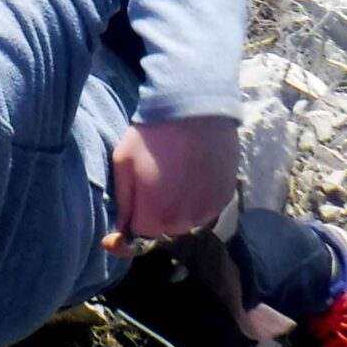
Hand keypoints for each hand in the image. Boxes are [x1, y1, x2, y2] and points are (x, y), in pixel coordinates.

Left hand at [105, 116, 239, 251]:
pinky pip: (206, 207)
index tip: (128, 210)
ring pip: (186, 219)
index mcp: (156, 217)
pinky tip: (193, 173)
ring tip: (174, 174)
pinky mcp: (226, 197)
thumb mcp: (123, 163)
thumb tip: (120, 234)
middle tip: (153, 180)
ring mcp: (209, 211)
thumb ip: (122, 204)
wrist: (194, 110)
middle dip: (154, 212)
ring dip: (178, 206)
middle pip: (164, 228)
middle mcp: (185, 222)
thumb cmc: (152, 135)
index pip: (138, 236)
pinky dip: (198, 197)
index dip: (130, 223)